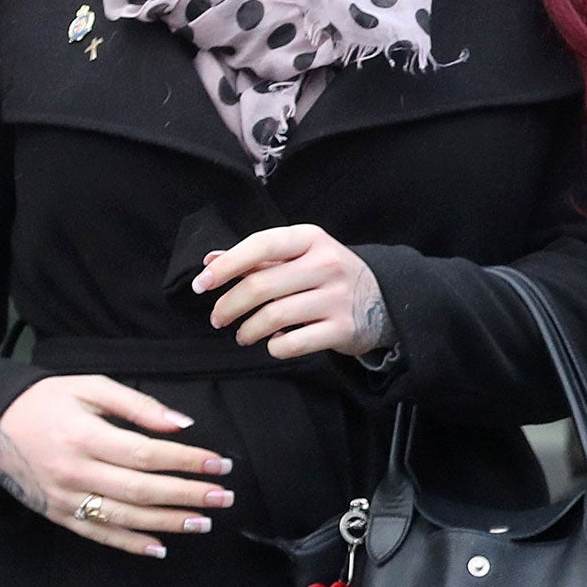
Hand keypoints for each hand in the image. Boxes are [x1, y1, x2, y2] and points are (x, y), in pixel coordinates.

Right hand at [0, 376, 235, 557]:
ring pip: (125, 518)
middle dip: (188, 495)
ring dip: (168, 523)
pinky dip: (131, 544)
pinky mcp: (58, 515)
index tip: (220, 463)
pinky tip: (161, 547)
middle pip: (141, 490)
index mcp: (85, 436)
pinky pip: (99, 535)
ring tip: (204, 521)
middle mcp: (75, 472)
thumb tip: (183, 424)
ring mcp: (65, 499)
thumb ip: (138, 405)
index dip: (187, 461)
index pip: (147, 454)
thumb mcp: (91, 388)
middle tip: (224, 496)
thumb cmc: (47, 401)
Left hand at [193, 223, 394, 358]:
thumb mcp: (300, 256)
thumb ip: (256, 259)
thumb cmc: (328, 276)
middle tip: (218, 318)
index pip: (261, 245)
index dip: (227, 265)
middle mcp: (326, 264)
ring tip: (243, 334)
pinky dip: (274, 347)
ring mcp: (337, 298)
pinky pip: (292, 344)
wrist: (384, 300)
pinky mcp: (343, 329)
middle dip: (228, 306)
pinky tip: (274, 342)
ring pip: (272, 317)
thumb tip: (210, 261)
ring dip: (247, 331)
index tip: (202, 284)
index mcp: (311, 239)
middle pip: (260, 286)